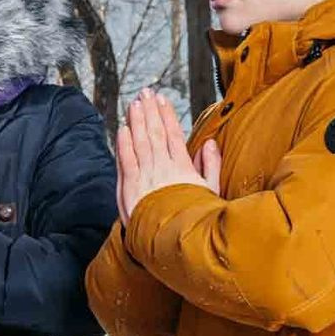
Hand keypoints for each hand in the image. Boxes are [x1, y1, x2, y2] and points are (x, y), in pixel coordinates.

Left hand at [114, 89, 219, 217]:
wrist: (176, 243)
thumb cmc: (194, 218)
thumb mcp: (211, 192)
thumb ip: (211, 166)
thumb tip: (210, 143)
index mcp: (184, 168)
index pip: (174, 134)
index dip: (167, 115)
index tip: (163, 99)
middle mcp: (165, 168)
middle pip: (156, 133)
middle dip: (150, 110)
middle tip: (145, 92)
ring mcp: (147, 177)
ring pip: (141, 142)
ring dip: (137, 121)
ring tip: (134, 103)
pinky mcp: (131, 187)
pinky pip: (127, 161)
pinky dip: (124, 144)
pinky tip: (123, 129)